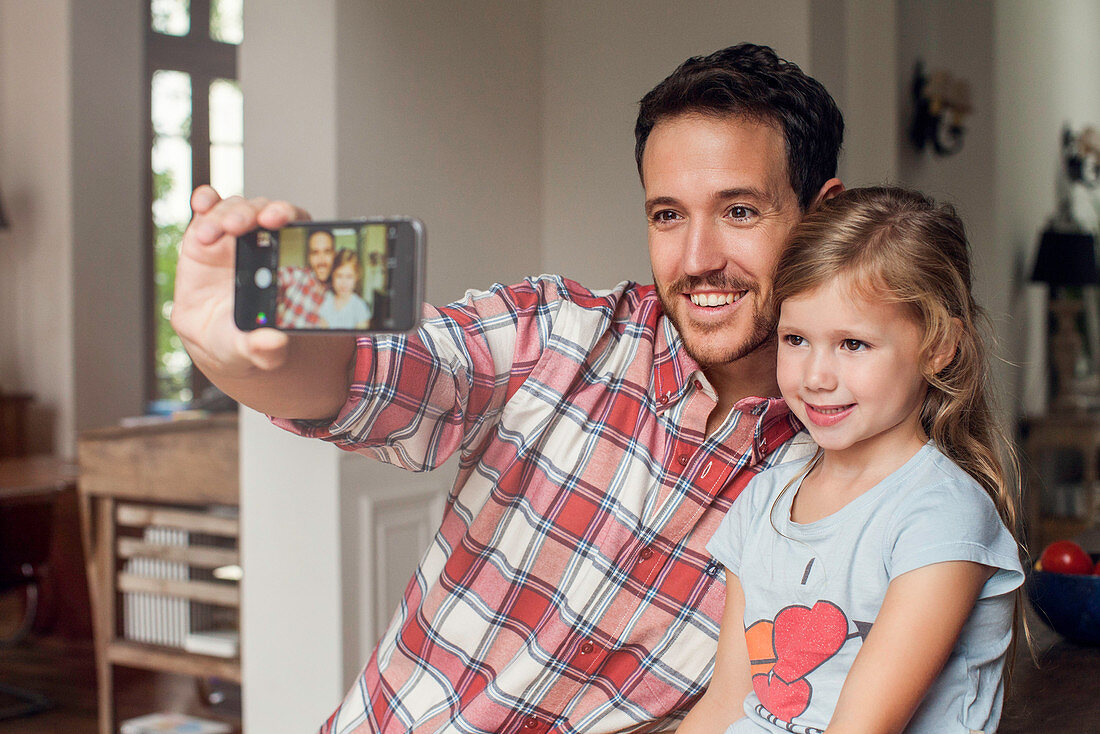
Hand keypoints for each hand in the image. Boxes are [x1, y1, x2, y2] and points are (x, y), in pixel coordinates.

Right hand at [171, 185, 309, 379]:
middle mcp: (260, 243)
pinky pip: (208, 208)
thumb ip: (265, 349)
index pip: (294, 227)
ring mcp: (231, 236)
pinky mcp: (203, 234)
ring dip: (224, 214)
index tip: (277, 221)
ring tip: (212, 234)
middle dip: (252, 213)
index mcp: (282, 263)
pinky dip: (205, 200)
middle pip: (262, 212)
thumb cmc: (242, 338)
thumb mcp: (251, 349)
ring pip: (234, 208)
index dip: (288, 217)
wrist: (215, 339)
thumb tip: (275, 342)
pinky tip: (202, 203)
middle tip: (239, 226)